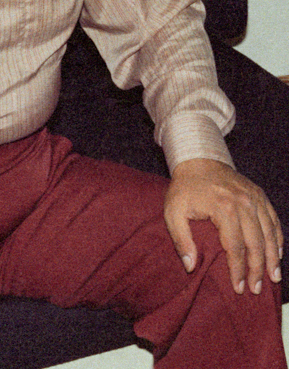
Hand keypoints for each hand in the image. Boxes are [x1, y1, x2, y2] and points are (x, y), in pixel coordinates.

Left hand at [164, 158, 283, 294]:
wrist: (198, 161)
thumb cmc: (184, 189)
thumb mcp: (173, 212)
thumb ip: (181, 239)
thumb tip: (190, 266)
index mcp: (223, 208)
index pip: (235, 247)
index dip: (238, 270)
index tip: (239, 287)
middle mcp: (244, 203)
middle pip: (256, 244)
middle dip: (258, 270)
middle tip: (256, 289)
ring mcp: (255, 198)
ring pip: (270, 234)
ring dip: (272, 259)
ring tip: (273, 278)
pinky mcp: (260, 195)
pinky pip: (273, 221)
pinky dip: (277, 240)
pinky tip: (276, 255)